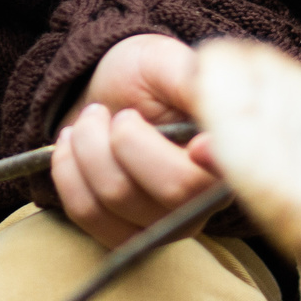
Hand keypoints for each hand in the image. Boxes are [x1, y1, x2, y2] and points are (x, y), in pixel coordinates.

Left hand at [51, 33, 221, 249]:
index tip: (199, 147)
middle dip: (122, 138)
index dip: (217, 166)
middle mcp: (207, 199)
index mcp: (227, 153)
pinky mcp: (127, 237)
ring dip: (87, 147)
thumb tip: (215, 116)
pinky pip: (88, 214)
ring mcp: (168, 225)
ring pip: (118, 198)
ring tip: (91, 120)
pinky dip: (67, 171)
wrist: (103, 94)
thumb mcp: (165, 62)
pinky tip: (72, 146)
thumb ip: (193, 84)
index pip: (232, 173)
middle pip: (172, 189)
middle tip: (114, 113)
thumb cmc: (142, 75)